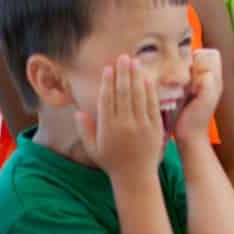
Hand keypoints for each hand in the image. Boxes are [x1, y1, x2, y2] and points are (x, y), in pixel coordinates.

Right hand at [75, 55, 165, 183]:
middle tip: (123, 57)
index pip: (107, 99)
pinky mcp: (155, 126)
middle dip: (123, 73)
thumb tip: (78, 110)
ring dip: (136, 77)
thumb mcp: (92, 148)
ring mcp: (141, 124)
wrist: (136, 176)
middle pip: (123, 93)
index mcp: (107, 128)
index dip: (107, 82)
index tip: (108, 68)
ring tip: (134, 62)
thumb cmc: (111, 161)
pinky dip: (149, 90)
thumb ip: (84, 129)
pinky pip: (152, 105)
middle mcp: (124, 124)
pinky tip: (146, 79)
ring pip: (138, 96)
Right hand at [173, 48, 222, 143]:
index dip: (201, 53)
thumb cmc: (196, 121)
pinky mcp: (184, 92)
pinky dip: (174, 74)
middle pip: (199, 60)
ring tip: (166, 62)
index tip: (187, 53)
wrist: (188, 137)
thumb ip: (207, 88)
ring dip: (179, 65)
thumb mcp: (204, 103)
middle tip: (173, 55)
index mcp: (213, 81)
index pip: (211, 57)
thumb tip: (205, 73)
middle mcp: (206, 81)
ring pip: (188, 67)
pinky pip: (180, 77)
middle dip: (188, 56)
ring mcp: (195, 86)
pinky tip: (164, 75)